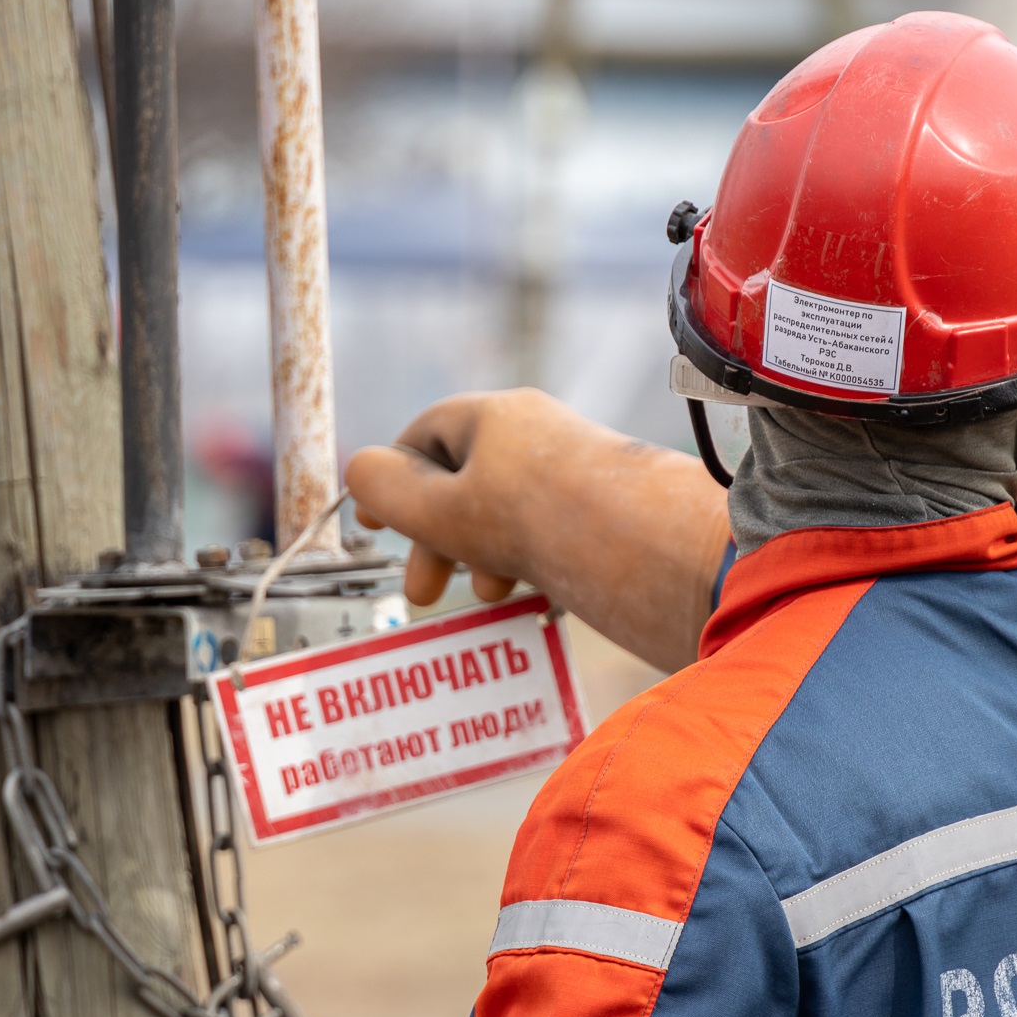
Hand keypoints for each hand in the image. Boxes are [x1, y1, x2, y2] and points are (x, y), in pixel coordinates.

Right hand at [346, 389, 731, 672]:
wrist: (656, 547)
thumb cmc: (542, 520)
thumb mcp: (444, 509)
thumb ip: (391, 492)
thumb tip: (360, 470)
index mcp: (495, 417)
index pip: (427, 435)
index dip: (394, 478)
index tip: (377, 524)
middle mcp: (538, 436)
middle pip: (467, 479)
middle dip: (438, 535)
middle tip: (423, 590)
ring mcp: (577, 475)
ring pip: (510, 511)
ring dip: (483, 553)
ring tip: (485, 593)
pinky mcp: (610, 514)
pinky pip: (552, 533)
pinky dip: (529, 564)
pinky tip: (531, 599)